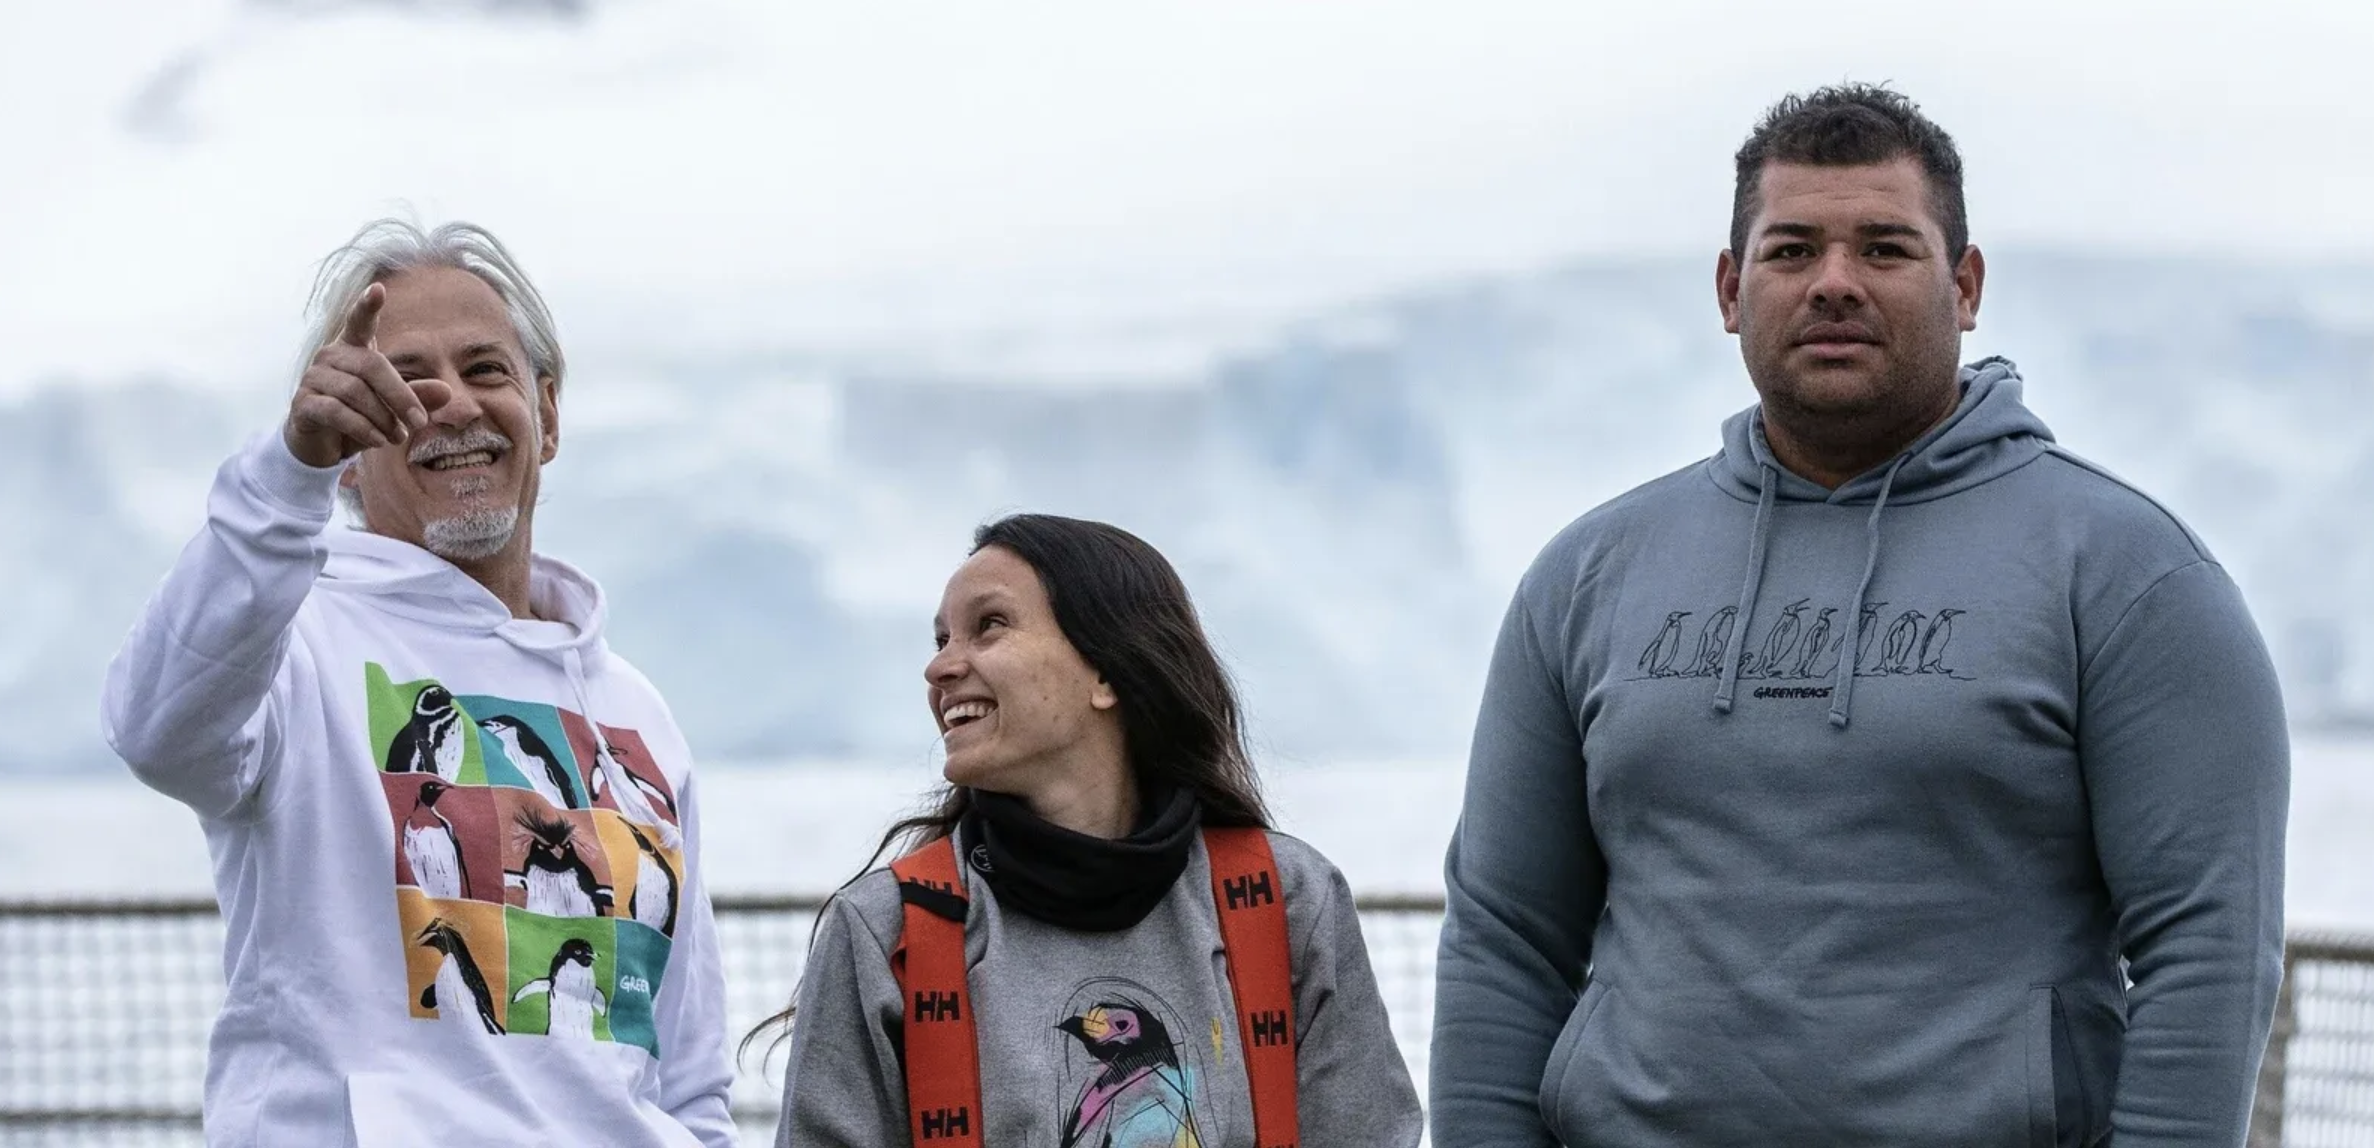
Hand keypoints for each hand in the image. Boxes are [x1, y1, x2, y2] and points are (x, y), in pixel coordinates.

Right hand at [282, 283, 451, 468]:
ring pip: (355, 392)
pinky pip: (337, 412)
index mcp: (353, 348)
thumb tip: (446, 390)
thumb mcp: (393, 408)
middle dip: (401, 396)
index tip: (377, 289)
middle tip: (420, 423)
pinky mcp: (303, 403)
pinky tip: (378, 441)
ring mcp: (313, 378)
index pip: (359, 322)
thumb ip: (417, 396)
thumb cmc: (361, 417)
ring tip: (398, 438)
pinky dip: (363, 429)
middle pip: (372, 366)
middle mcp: (330, 356)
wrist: (322, 445)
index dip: (367, 306)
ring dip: (383, 418)